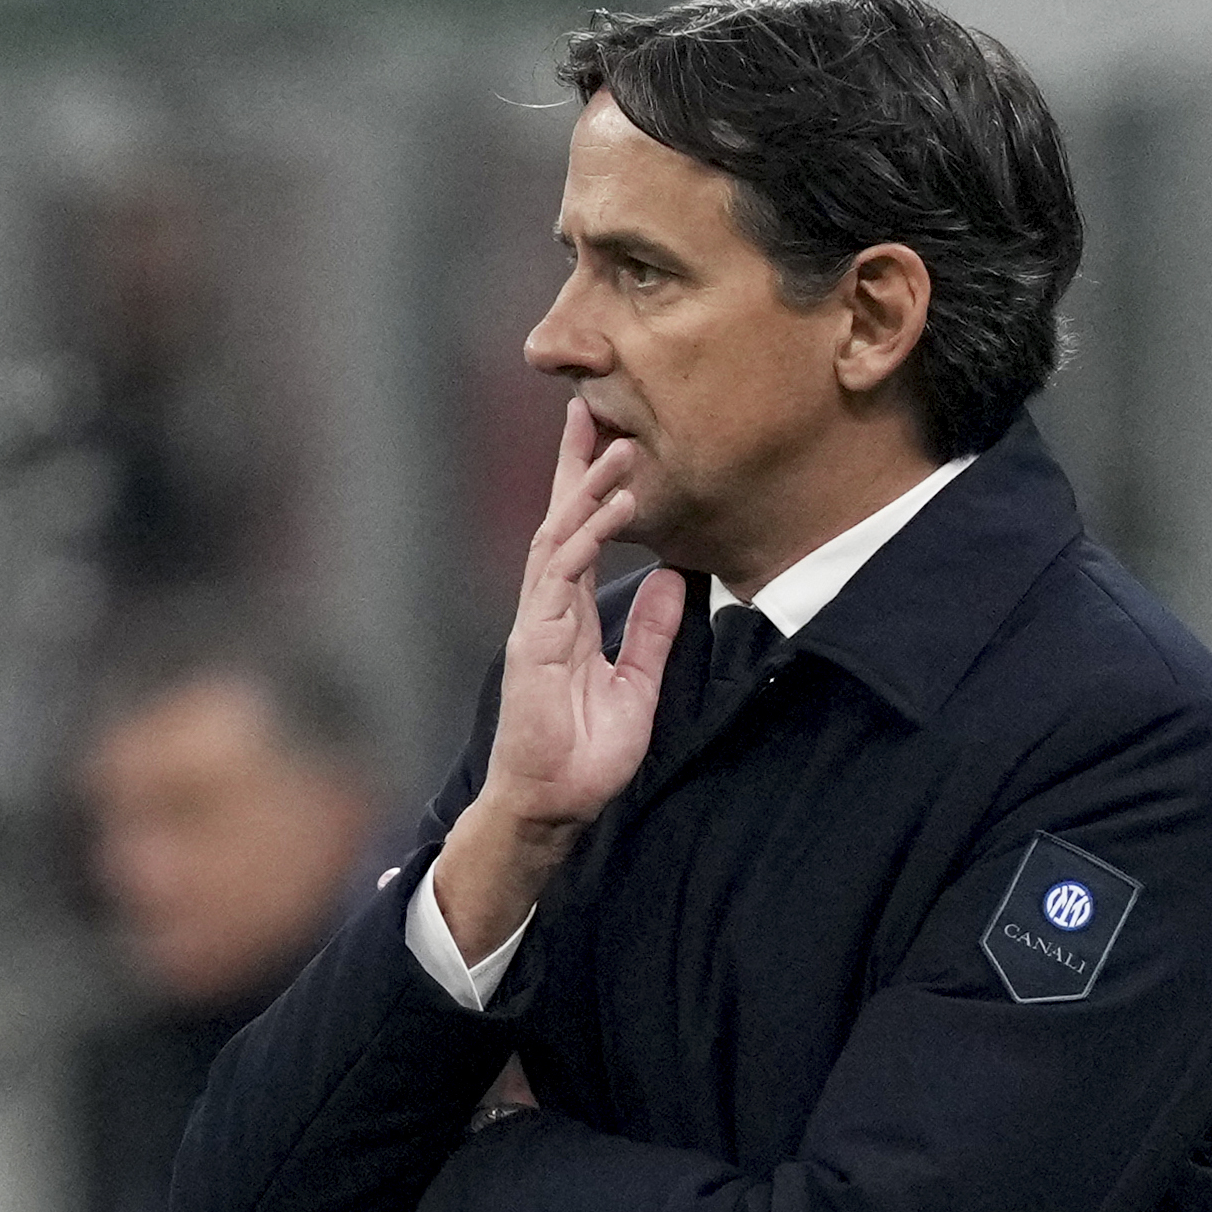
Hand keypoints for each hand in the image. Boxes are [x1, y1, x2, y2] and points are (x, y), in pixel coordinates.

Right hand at [437, 398, 687, 962]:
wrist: (554, 803)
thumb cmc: (586, 753)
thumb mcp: (638, 682)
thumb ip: (652, 631)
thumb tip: (677, 578)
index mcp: (569, 617)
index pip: (579, 539)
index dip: (590, 491)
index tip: (605, 441)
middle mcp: (548, 610)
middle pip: (559, 521)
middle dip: (573, 466)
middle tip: (590, 407)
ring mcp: (537, 623)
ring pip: (559, 539)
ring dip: (586, 491)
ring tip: (617, 448)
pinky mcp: (535, 643)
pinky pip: (559, 578)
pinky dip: (586, 539)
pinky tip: (611, 510)